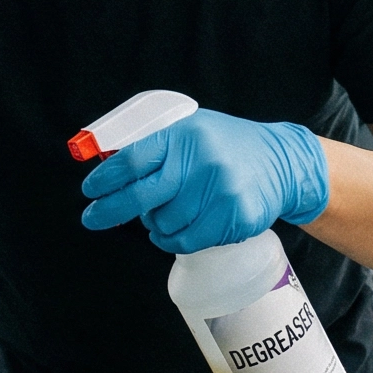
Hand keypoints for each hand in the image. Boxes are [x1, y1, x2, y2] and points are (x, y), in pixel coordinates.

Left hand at [78, 110, 328, 253]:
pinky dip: (174, 240)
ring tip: (165, 215)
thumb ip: (158, 148)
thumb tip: (110, 171)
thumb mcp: (193, 132)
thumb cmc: (228, 147)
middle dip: (108, 211)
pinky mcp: (233, 217)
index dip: (105, 179)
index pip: (133, 160)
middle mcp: (201, 162)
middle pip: (141, 197)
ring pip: (163, 224)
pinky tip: (178, 229)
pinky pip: (187, 240)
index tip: (89, 191)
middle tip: (91, 218)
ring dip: (154, 225)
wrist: (283, 163)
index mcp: (185, 136)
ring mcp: (218, 192)